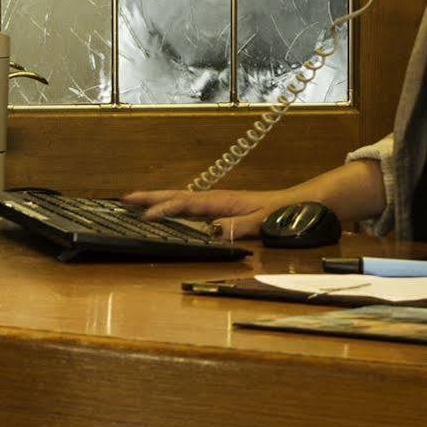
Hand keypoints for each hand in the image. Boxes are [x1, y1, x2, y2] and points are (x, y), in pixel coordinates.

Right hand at [121, 188, 289, 240]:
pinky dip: (173, 208)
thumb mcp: (264, 220)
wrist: (302, 202)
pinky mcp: (222, 210)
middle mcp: (216, 200)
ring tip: (135, 203)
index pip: (186, 203)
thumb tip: (212, 230)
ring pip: (181, 200)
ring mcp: (218, 204)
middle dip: (151, 197)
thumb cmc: (284, 210)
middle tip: (124, 199)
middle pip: (177, 196)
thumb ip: (239, 226)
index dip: (165, 209)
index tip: (146, 216)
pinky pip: (191, 208)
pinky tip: (168, 214)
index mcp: (222, 200)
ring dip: (158, 200)